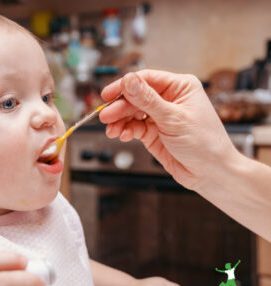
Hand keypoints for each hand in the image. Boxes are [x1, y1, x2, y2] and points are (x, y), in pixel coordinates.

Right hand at [99, 70, 238, 191]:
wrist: (210, 174)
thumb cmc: (204, 144)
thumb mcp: (173, 119)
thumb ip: (148, 100)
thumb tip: (128, 81)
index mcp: (179, 87)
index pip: (145, 79)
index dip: (124, 86)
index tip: (108, 94)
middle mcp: (169, 99)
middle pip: (135, 97)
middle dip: (119, 107)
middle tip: (106, 117)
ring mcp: (160, 116)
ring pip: (131, 113)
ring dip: (119, 121)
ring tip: (112, 130)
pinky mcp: (153, 132)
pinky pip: (133, 127)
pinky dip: (125, 131)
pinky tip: (122, 135)